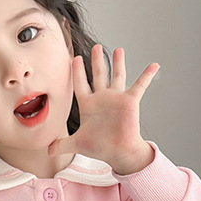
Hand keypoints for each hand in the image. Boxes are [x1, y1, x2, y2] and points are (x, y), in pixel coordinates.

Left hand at [48, 46, 158, 173]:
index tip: (74, 58)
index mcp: (88, 104)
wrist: (118, 153)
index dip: (77, 71)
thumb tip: (47, 150)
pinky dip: (147, 75)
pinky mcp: (130, 101)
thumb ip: (61, 144)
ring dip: (117, 63)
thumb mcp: (76, 144)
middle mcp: (102, 98)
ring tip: (118, 49)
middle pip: (98, 75)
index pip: (80, 84)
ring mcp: (116, 98)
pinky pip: (140, 85)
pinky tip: (154, 65)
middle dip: (96, 61)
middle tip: (95, 47)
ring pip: (116, 76)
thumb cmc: (99, 148)